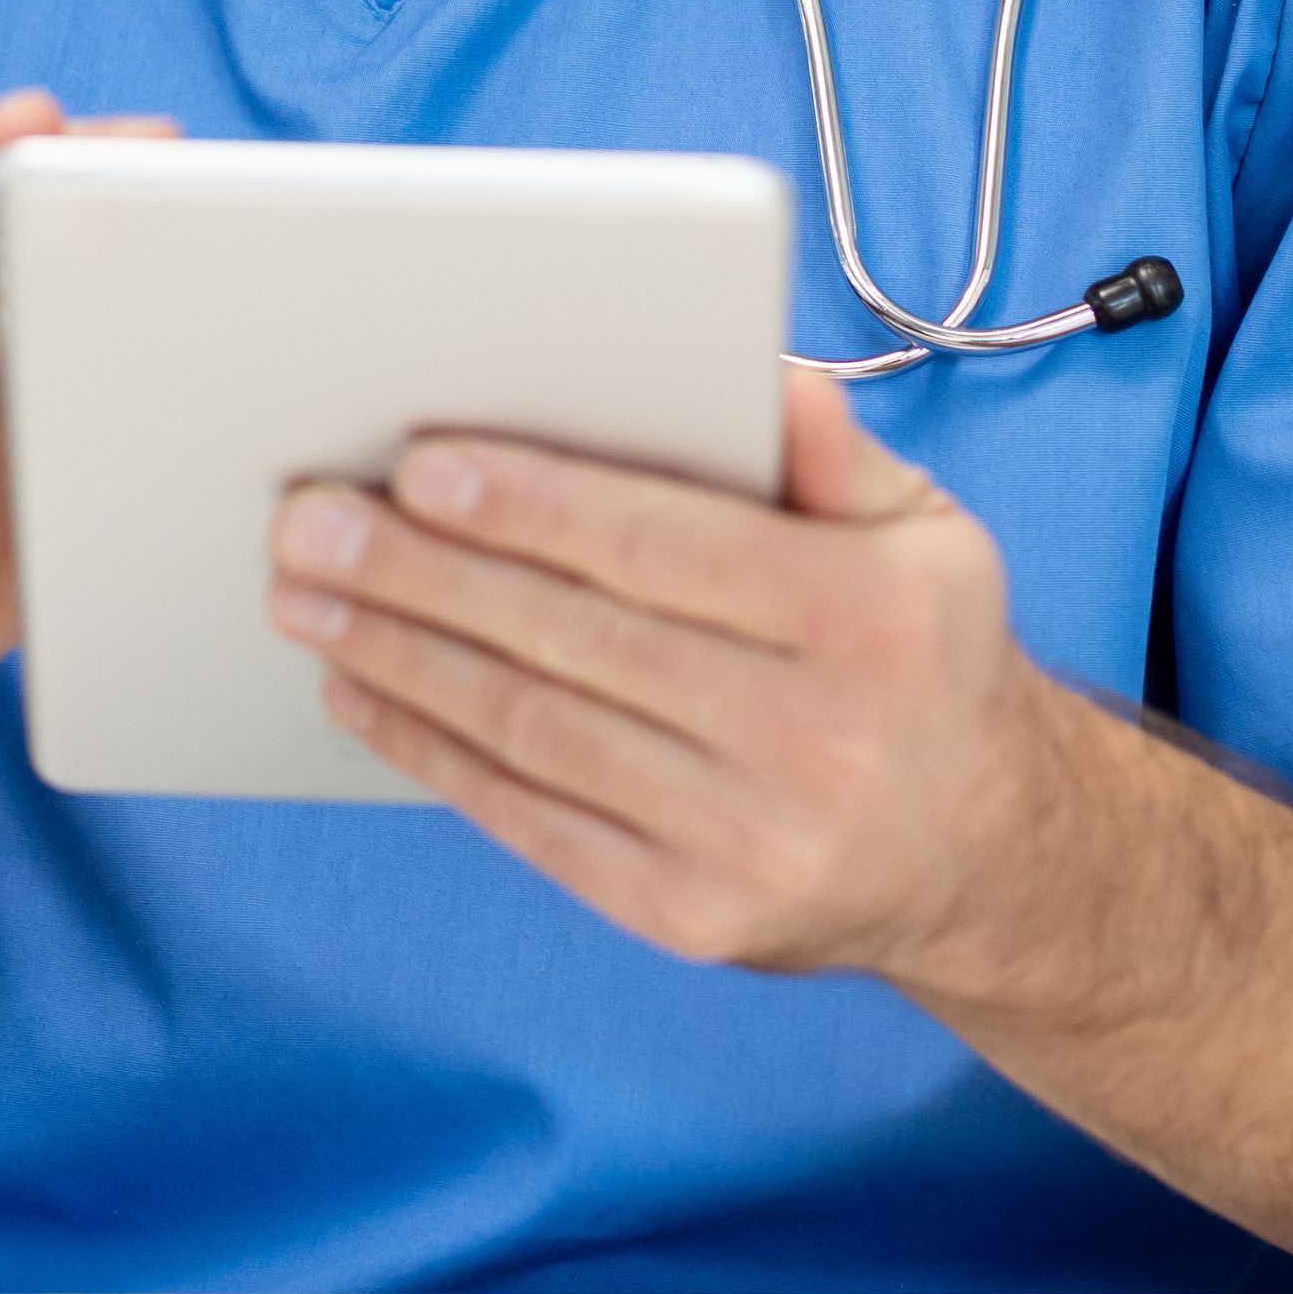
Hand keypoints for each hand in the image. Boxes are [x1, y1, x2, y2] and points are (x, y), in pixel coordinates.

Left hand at [264, 376, 1071, 996]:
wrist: (985, 855)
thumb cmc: (923, 657)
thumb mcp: (930, 534)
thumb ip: (838, 453)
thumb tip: (768, 375)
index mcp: (867, 619)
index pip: (665, 546)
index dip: (532, 505)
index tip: (418, 466)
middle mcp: (816, 737)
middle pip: (577, 637)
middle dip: (423, 575)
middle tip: (308, 521)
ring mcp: (753, 841)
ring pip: (537, 732)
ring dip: (401, 659)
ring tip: (307, 598)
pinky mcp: (694, 918)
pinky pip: (535, 825)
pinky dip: (434, 754)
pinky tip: (363, 694)